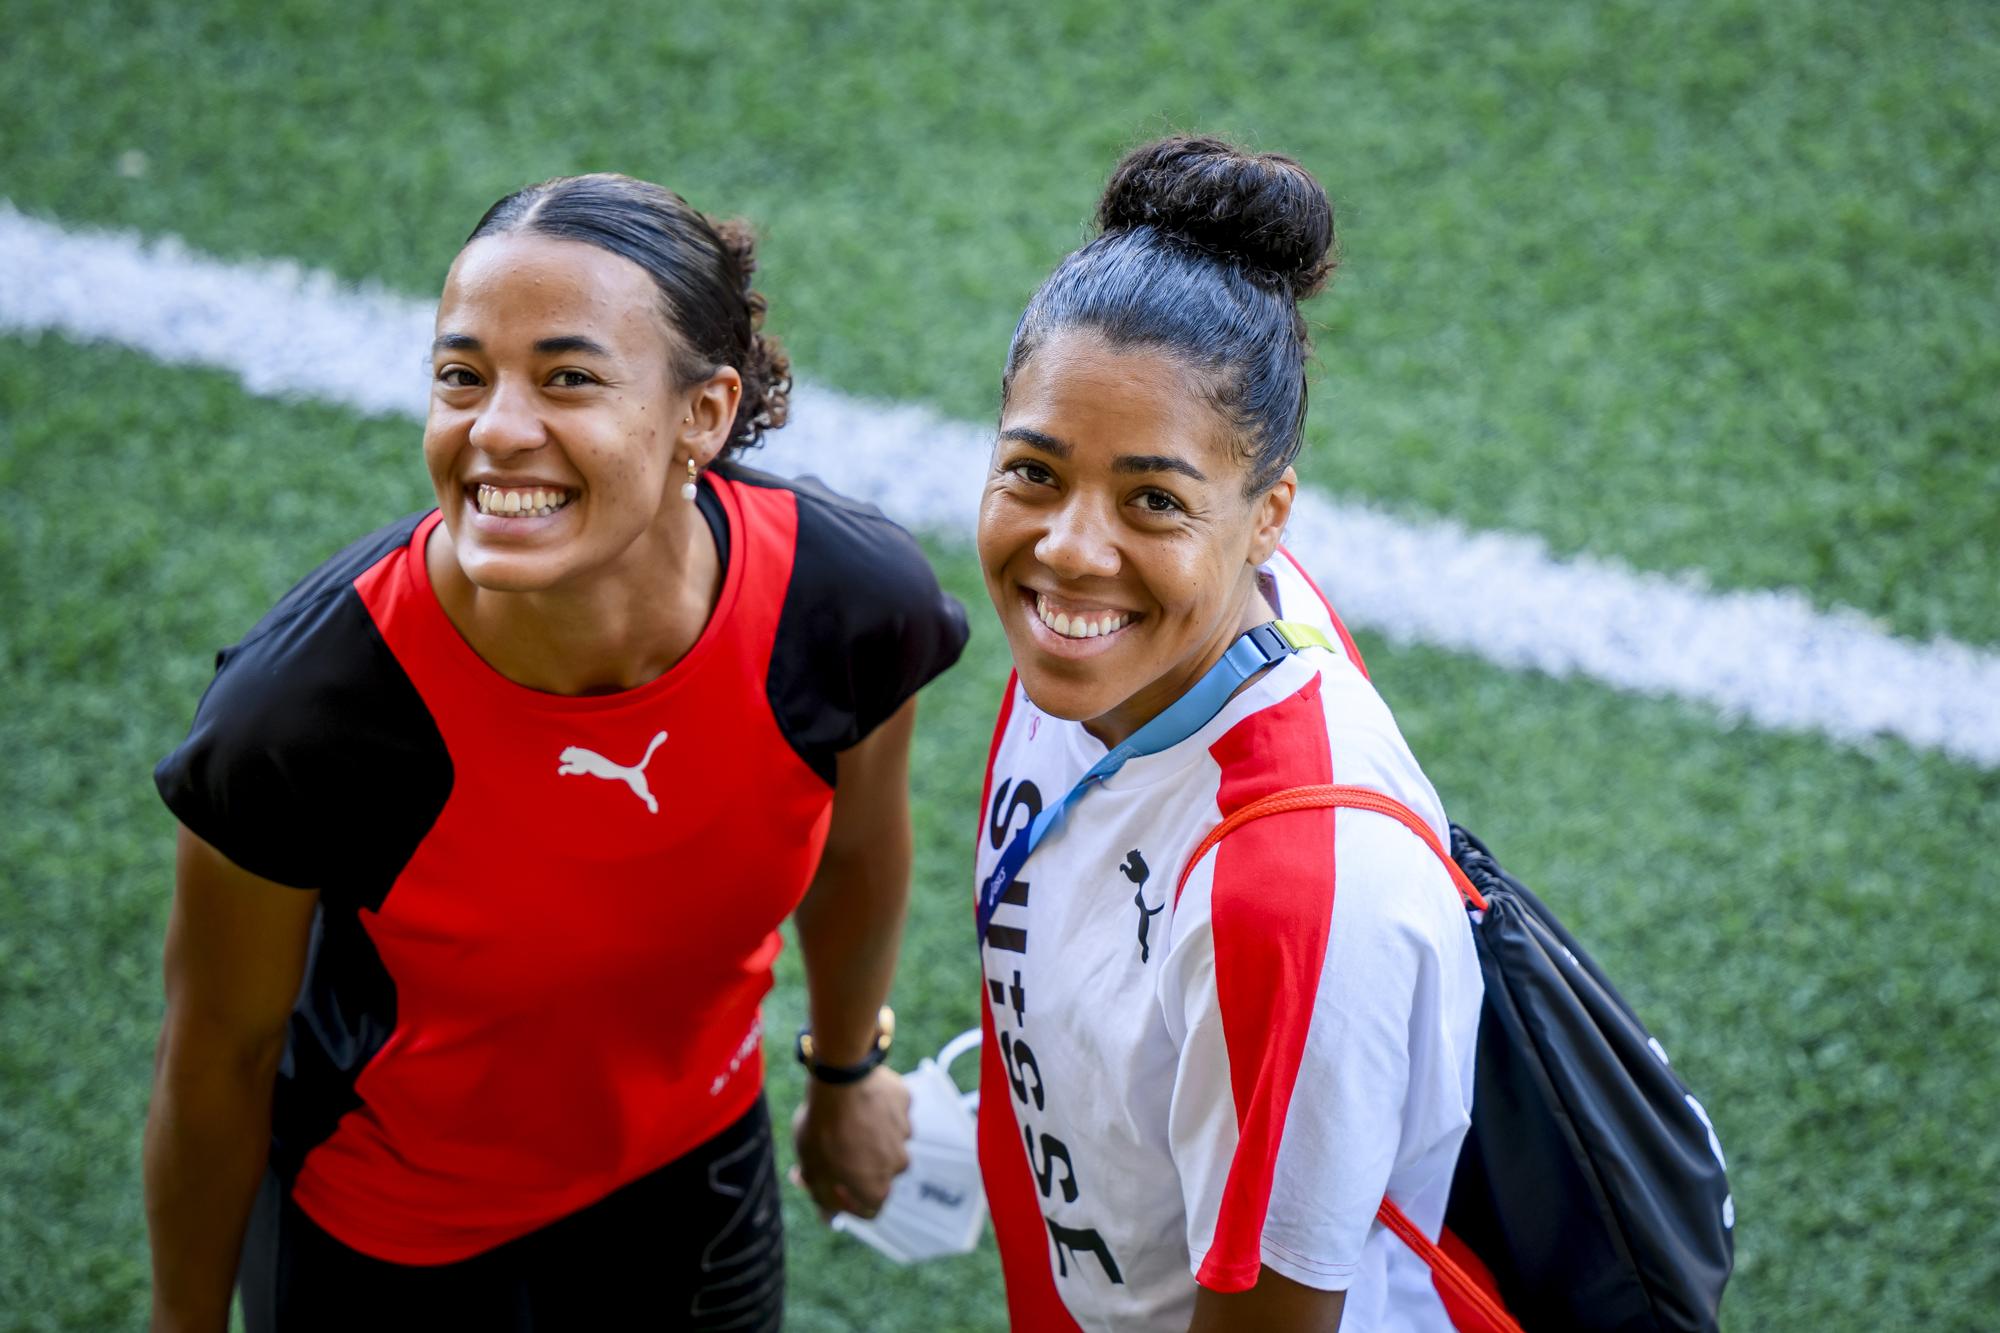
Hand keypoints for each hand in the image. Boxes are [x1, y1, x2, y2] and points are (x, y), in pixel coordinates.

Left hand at [790, 1065, 911, 1219]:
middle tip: (834, 1148)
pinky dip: (877, 1110)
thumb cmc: (824, 1130)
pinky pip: (891, 1112)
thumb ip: (824, 1199)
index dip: (848, 1200)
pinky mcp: (905, 1103)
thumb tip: (830, 1218)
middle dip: (859, 1166)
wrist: (841, 1079)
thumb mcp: (813, 1171)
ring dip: (870, 1137)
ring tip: (845, 1120)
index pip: (868, 1209)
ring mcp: (905, 1131)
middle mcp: (898, 1165)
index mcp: (877, 1188)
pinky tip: (858, 1100)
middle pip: (878, 1174)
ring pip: (886, 1141)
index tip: (833, 1184)